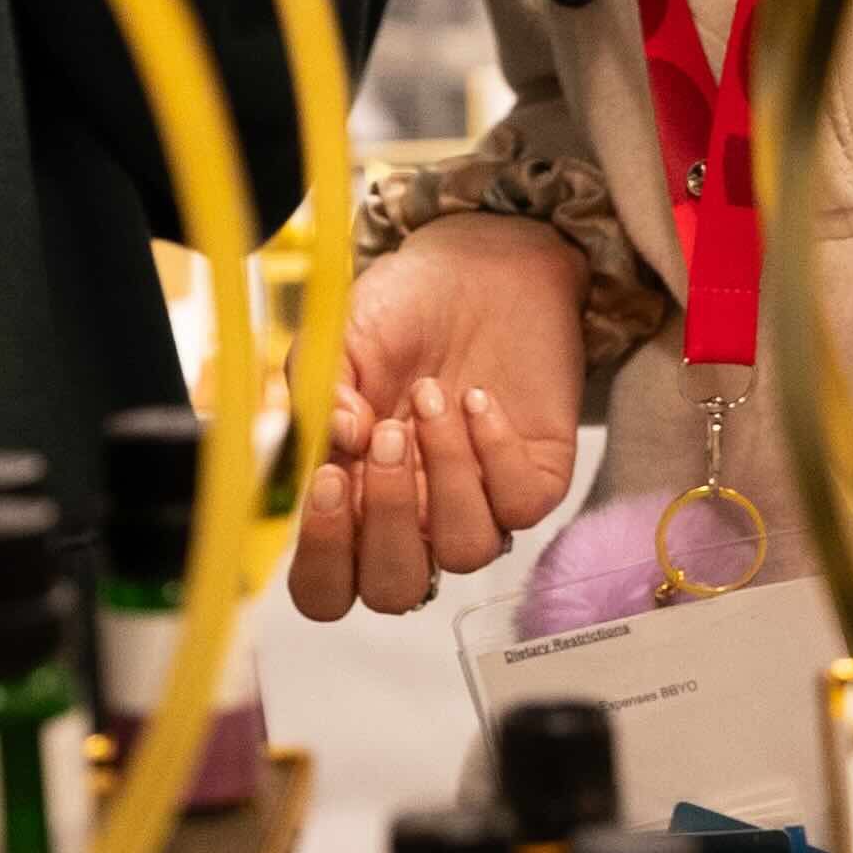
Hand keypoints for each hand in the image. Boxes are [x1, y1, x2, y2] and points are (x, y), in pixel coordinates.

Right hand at [284, 214, 584, 616]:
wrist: (479, 262)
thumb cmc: (401, 312)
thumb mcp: (337, 341)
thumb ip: (318, 393)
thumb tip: (335, 438)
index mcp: (351, 501)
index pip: (326, 584)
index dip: (323, 555)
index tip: (329, 477)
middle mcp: (412, 519)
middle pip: (396, 589)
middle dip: (388, 519)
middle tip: (390, 434)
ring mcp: (477, 504)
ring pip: (466, 550)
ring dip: (446, 472)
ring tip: (435, 396)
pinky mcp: (535, 479)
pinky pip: (520, 505)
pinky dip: (495, 450)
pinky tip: (476, 398)